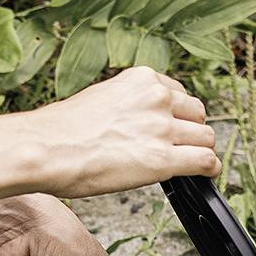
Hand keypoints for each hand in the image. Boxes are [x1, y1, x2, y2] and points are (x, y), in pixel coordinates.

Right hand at [7, 65, 218, 200]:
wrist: (46, 150)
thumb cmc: (59, 133)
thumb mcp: (100, 100)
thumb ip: (125, 105)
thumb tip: (131, 124)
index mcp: (142, 80)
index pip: (177, 94)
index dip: (177, 115)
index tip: (172, 128)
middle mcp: (157, 98)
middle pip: (196, 113)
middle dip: (190, 131)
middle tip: (180, 148)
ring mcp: (162, 127)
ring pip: (204, 137)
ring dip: (198, 151)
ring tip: (191, 164)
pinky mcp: (162, 158)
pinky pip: (204, 160)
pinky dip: (209, 169)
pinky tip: (208, 174)